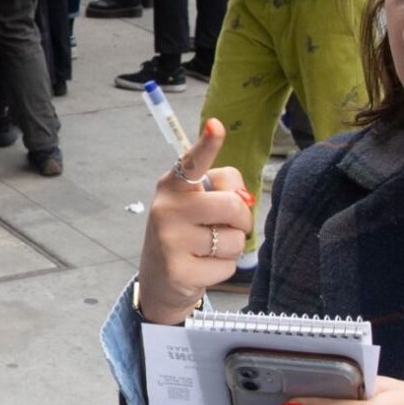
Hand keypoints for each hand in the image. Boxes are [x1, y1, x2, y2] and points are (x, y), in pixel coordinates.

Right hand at [136, 116, 253, 325]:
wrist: (160, 278)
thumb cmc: (187, 230)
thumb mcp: (197, 203)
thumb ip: (223, 190)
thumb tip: (243, 199)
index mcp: (173, 186)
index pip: (192, 162)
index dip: (207, 145)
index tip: (216, 126)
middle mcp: (166, 209)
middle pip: (232, 205)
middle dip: (241, 219)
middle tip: (229, 226)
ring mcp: (170, 241)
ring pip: (233, 240)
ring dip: (231, 247)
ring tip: (209, 248)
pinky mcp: (179, 271)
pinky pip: (226, 266)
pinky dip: (223, 268)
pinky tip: (203, 267)